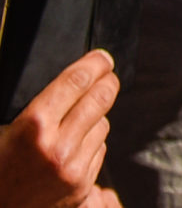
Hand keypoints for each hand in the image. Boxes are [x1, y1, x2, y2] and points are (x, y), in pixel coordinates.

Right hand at [0, 48, 118, 207]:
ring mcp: (72, 169)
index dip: (95, 64)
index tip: (102, 59)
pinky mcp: (81, 185)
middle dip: (107, 82)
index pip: (77, 81)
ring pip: (103, 124)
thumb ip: (38, 103)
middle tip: (106, 76)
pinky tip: (74, 146)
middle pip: (101, 98)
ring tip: (76, 121)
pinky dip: (92, 144)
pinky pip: (99, 151)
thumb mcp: (4, 130)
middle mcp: (57, 147)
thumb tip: (73, 78)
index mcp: (34, 126)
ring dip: (96, 118)